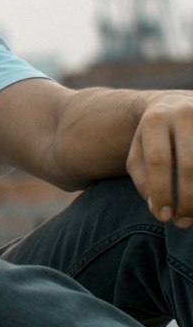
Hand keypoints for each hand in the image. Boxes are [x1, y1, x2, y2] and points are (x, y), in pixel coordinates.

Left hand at [126, 92, 192, 227]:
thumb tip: (156, 208)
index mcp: (156, 119)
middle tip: (182, 223)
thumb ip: (143, 179)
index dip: (162, 191)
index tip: (162, 217)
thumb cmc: (154, 138)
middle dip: (187, 199)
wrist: (174, 103)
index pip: (159, 160)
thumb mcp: (138, 153)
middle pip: (190, 164)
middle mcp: (183, 113)